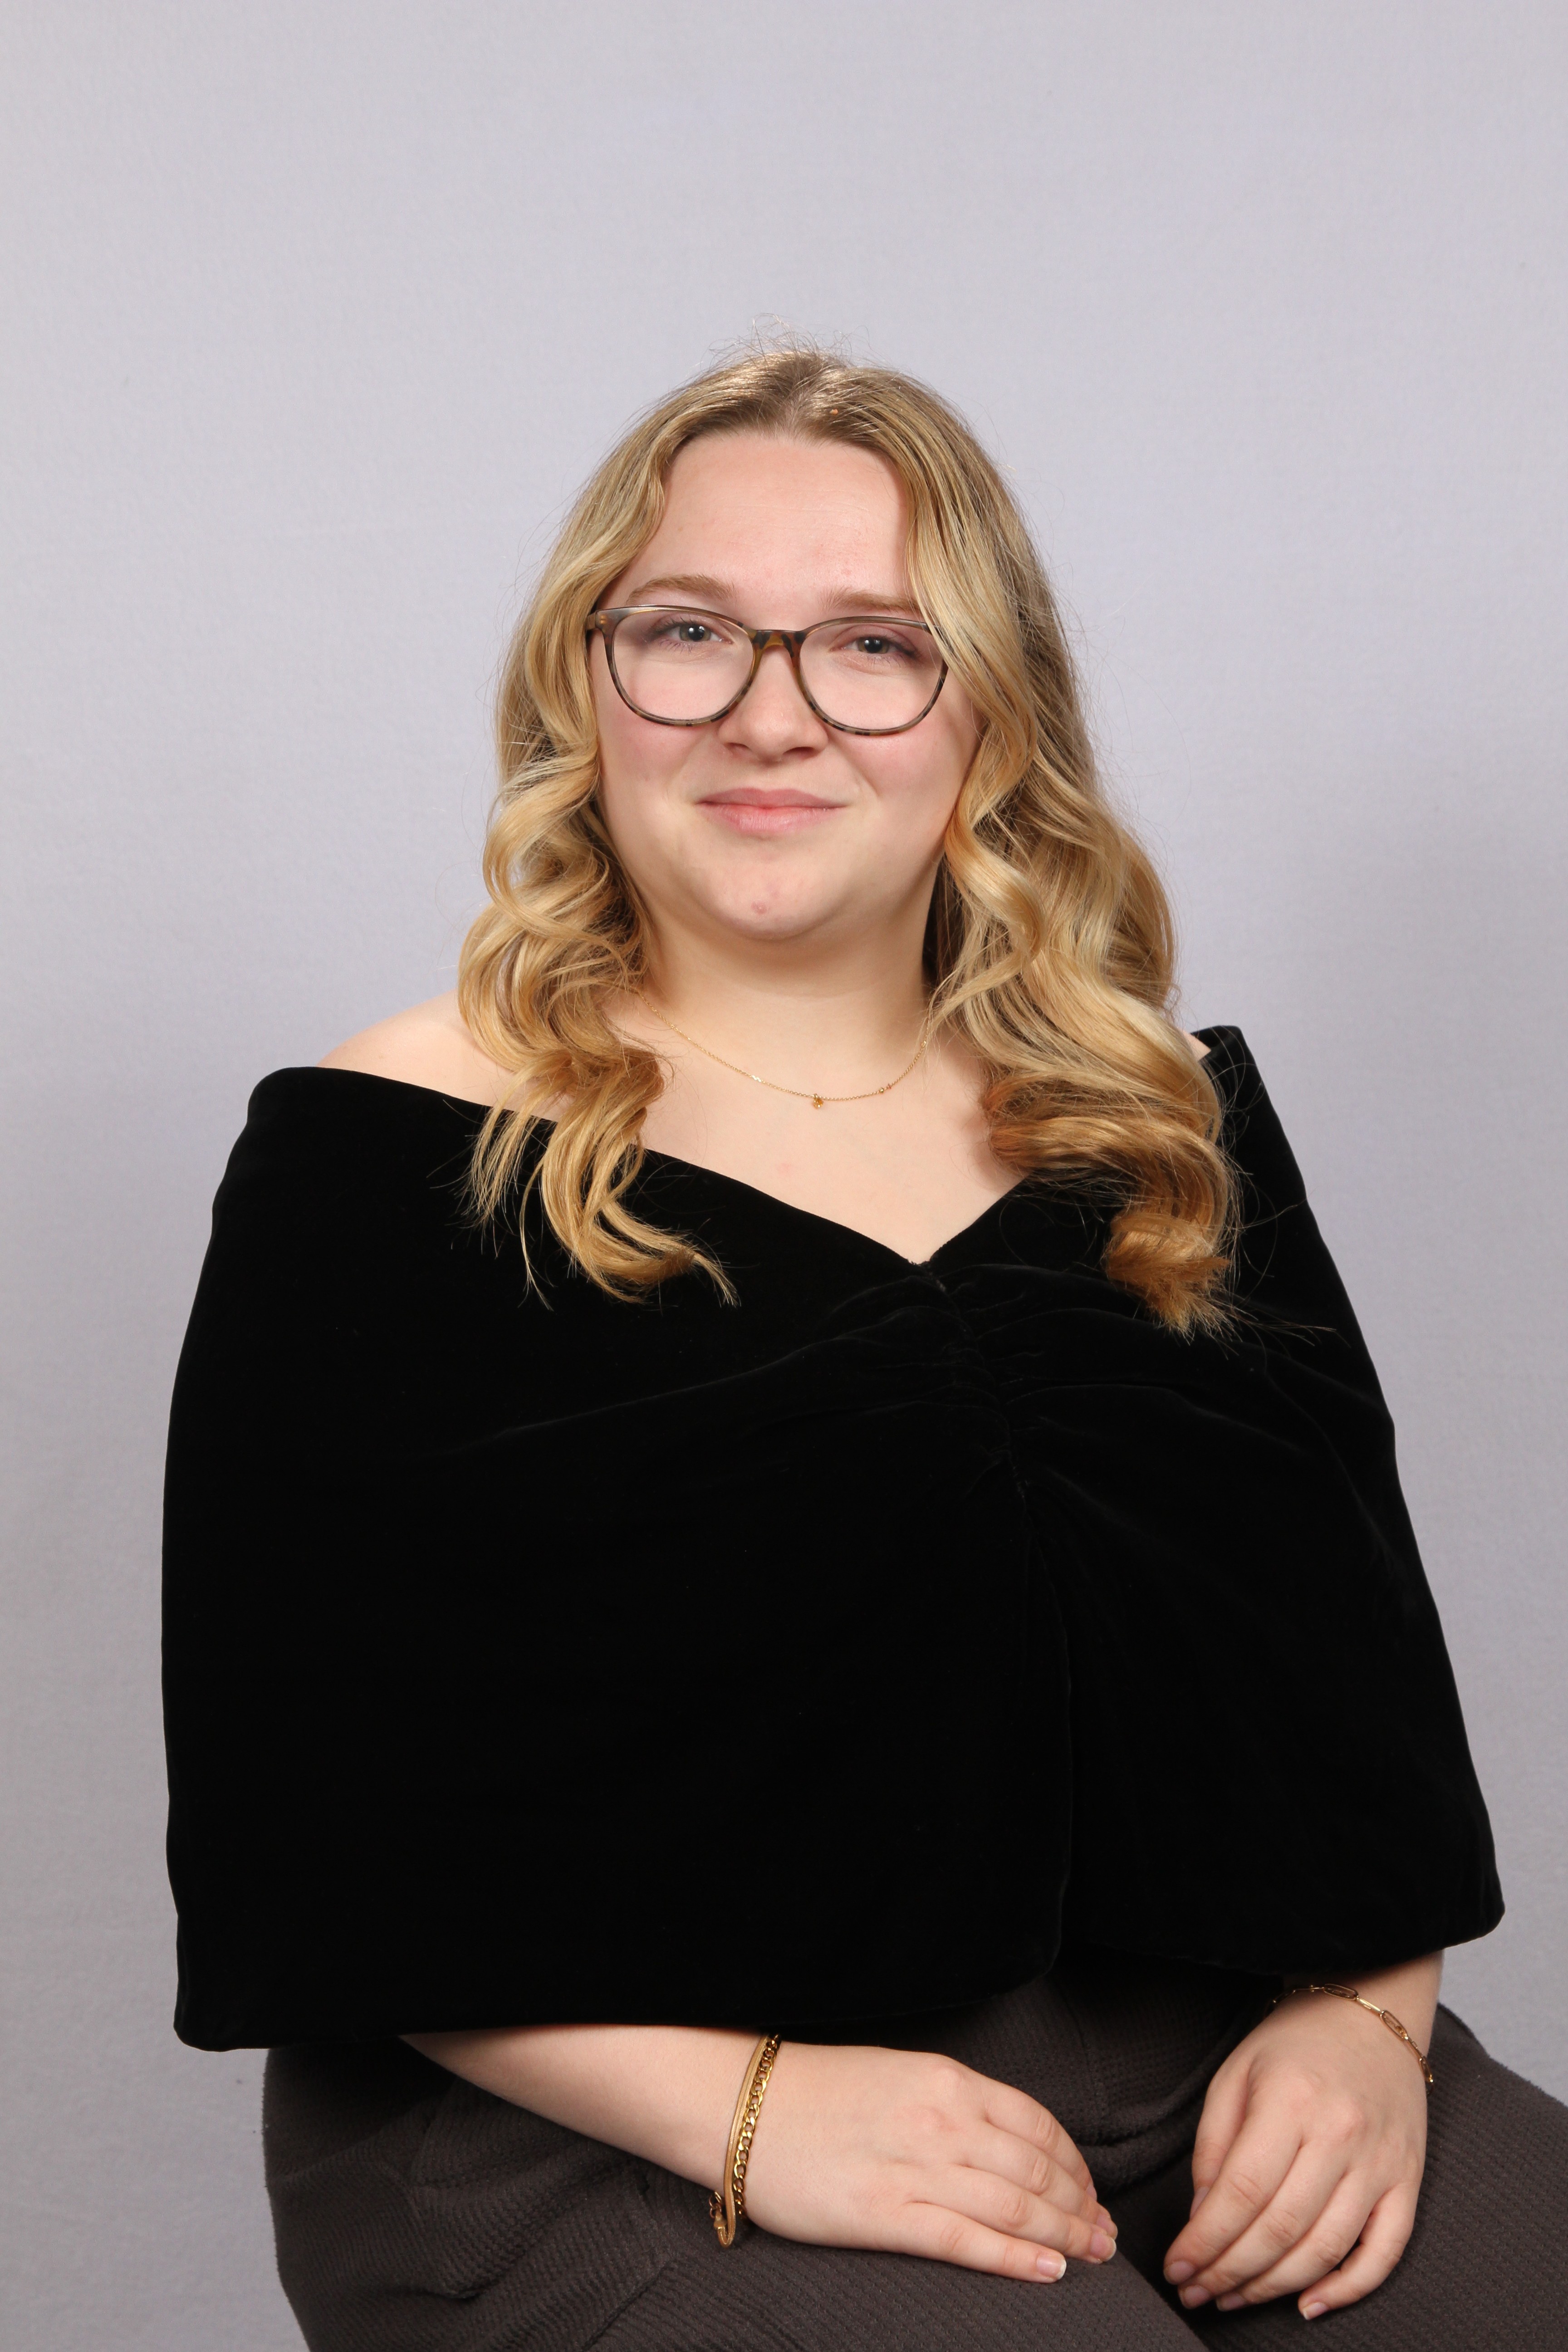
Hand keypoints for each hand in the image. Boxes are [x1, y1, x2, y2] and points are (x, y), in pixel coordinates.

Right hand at [740, 2041, 1117, 2281]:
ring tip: (1093, 2256)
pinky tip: (1049, 2271)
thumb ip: (954, 2102)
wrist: (744, 2106)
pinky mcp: (883, 2216)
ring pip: (1012, 2206)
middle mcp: (940, 2121)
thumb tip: (1010, 2140)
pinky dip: (1013, 2258)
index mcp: (945, 2080)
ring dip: (1063, 2234)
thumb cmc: (820, 2091)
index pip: (1037, 2124)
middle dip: (1081, 2206)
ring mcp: (913, 2169)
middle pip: (1035, 2169)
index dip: (1075, 2163)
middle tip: (1108, 2235)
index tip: (1092, 2191)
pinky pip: (964, 2240)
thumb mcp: (900, 2075)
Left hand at [1162, 1965, 1436, 2319]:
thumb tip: (1201, 2215)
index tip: (1178, 2268)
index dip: (1205, 2241)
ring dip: (1275, 2286)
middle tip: (1197, 2292)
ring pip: (1326, 2248)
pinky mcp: (1408, 2180)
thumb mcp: (1236, 2074)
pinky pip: (1385, 2251)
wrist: (1369, 2015)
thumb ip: (1213, 2144)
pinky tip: (1310, 2304)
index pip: (1242, 2192)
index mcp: (1291, 2101)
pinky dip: (1349, 2288)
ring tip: (1236, 2297)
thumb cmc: (1294, 2044)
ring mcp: (1381, 2162)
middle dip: (1230, 2271)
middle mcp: (1341, 2134)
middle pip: (1280, 2228)